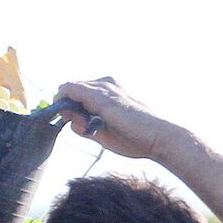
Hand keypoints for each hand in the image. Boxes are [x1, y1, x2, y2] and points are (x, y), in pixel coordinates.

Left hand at [57, 78, 186, 162]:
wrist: (157, 137)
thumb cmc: (135, 138)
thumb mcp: (102, 134)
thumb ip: (84, 127)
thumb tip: (69, 120)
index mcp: (109, 91)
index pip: (78, 91)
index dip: (67, 105)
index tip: (69, 120)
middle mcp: (105, 85)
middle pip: (72, 88)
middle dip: (64, 105)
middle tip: (72, 123)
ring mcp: (103, 88)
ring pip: (69, 88)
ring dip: (65, 106)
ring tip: (77, 123)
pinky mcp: (100, 95)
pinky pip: (71, 90)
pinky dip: (64, 102)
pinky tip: (70, 117)